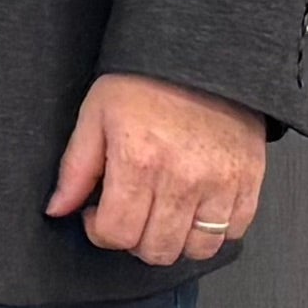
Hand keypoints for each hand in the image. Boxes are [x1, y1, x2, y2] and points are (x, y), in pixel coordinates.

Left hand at [47, 72, 265, 265]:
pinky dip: (212, 231)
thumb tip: (58, 209)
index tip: (98, 215)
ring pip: (196, 250)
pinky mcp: (249, 184)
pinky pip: (233, 233)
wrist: (201, 58)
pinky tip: (194, 208)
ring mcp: (221, 184)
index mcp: (138, 161)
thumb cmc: (144, 85)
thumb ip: (75, 169)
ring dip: (174, 241)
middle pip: (156, 250)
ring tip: (162, 215)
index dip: (99, 231)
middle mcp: (183, 179)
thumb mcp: (95, 116)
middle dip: (134, 240)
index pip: (117, 233)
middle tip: (130, 215)